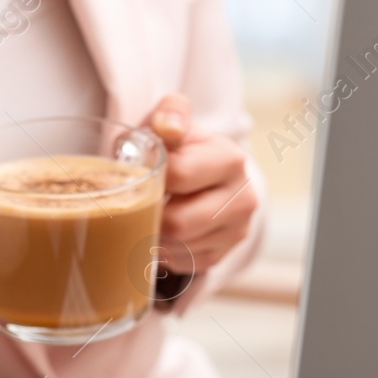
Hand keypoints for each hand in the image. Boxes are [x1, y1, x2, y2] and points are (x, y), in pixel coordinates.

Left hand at [145, 92, 258, 274]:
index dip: (150, 177)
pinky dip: (163, 252)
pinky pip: (182, 264)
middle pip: (178, 223)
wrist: (205, 175)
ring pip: (178, 248)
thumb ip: (170, 113)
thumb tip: (168, 127)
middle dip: (149, 215)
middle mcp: (243, 198)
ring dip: (153, 236)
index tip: (141, 174)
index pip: (178, 176)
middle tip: (134, 204)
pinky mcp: (223, 254)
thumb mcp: (173, 122)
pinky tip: (160, 232)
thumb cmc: (178, 147)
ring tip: (145, 216)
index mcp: (229, 159)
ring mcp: (237, 230)